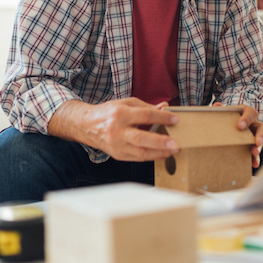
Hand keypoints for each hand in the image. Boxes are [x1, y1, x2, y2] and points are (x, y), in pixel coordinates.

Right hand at [49, 98, 179, 161]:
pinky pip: (138, 158)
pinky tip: (162, 153)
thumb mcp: (126, 104)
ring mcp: (117, 145)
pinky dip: (151, 156)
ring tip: (173, 151)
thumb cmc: (109, 113)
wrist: (87, 126)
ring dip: (159, 153)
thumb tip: (165, 108)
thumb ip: (146, 107)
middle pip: (141, 138)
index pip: (145, 116)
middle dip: (160, 142)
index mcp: (120, 114)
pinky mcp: (117, 155)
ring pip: (140, 153)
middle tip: (176, 143)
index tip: (176, 120)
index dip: (162, 118)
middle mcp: (117, 131)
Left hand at [212, 102, 262, 167]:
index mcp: (246, 113)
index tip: (240, 126)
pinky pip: (256, 152)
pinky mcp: (252, 146)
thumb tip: (216, 105)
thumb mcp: (225, 112)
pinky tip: (254, 164)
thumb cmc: (227, 117)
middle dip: (260, 135)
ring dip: (259, 147)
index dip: (247, 119)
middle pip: (262, 128)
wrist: (227, 125)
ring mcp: (254, 135)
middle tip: (257, 142)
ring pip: (260, 141)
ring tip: (254, 153)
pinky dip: (255, 158)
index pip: (250, 113)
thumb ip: (221, 110)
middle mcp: (253, 124)